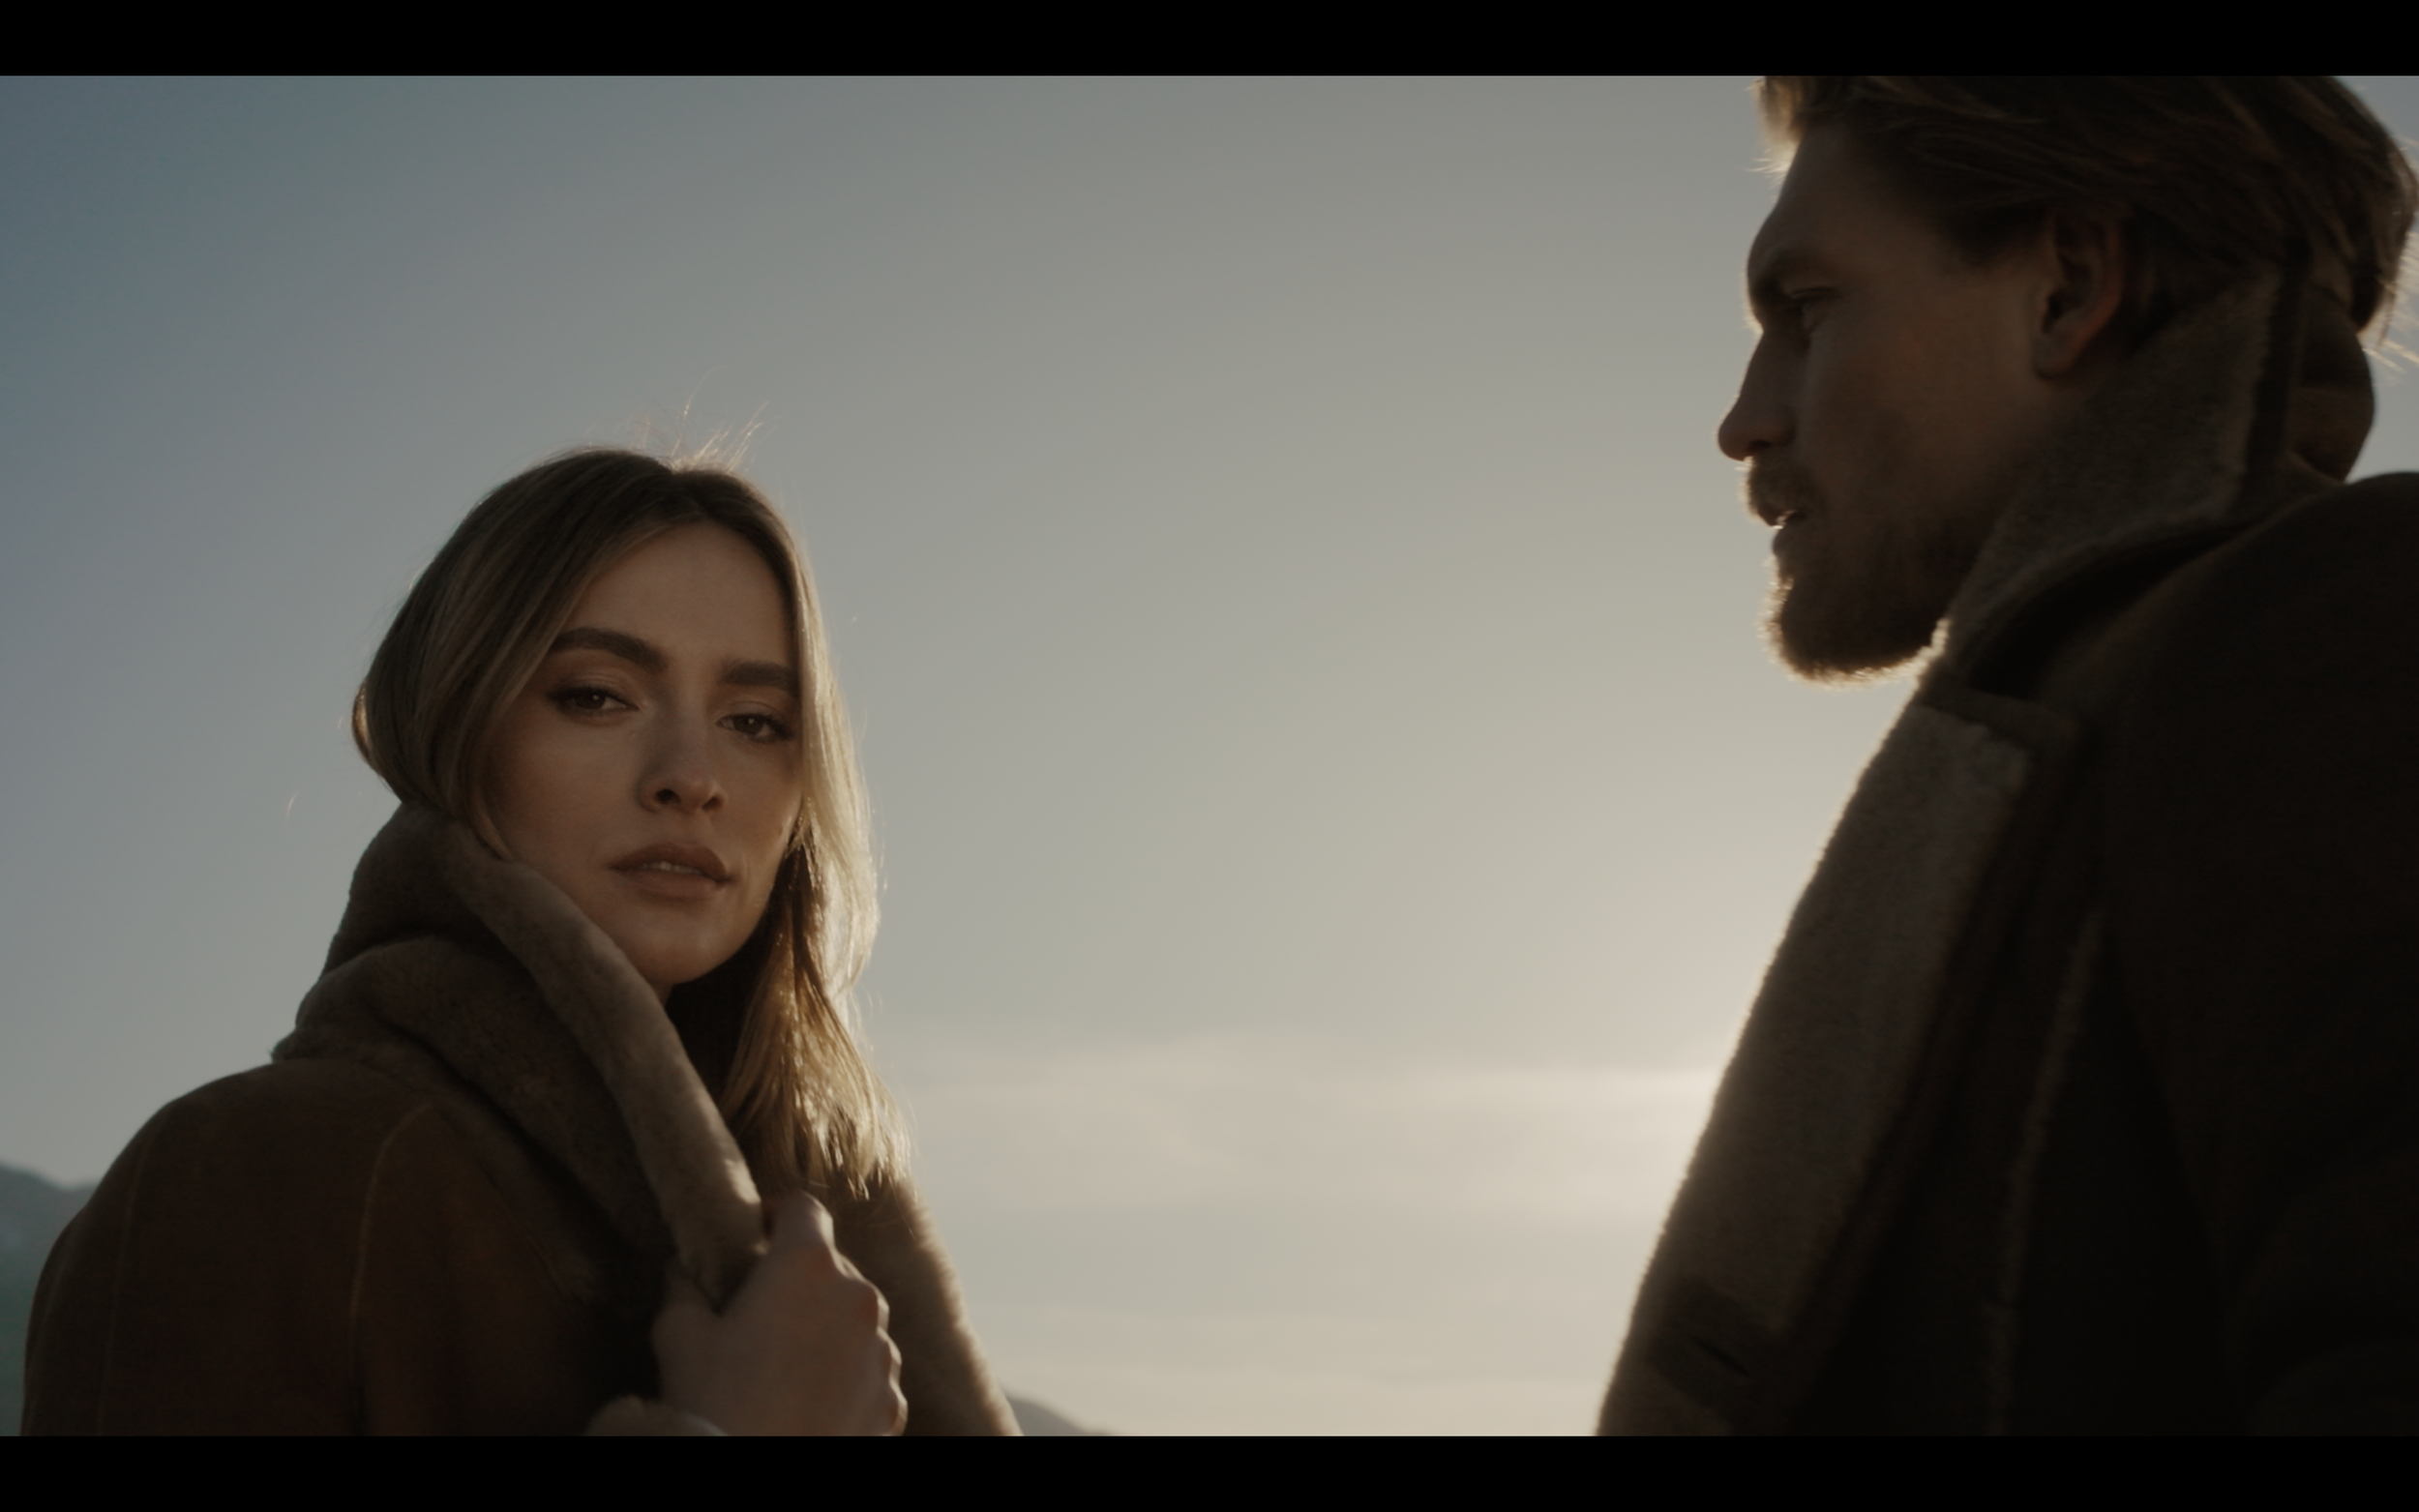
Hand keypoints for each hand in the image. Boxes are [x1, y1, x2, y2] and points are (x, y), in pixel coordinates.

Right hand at [651, 1189, 905, 1434]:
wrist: (755, 1486)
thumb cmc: (711, 1403)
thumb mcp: (678, 1337)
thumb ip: (684, 1288)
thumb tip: (683, 1269)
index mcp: (807, 1266)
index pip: (803, 1210)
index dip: (776, 1215)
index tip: (755, 1233)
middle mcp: (858, 1297)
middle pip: (833, 1267)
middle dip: (800, 1281)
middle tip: (759, 1309)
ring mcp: (882, 1352)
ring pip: (856, 1322)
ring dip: (827, 1330)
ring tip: (783, 1366)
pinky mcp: (892, 1401)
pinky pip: (870, 1374)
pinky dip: (846, 1379)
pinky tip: (808, 1404)